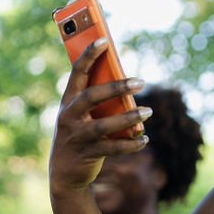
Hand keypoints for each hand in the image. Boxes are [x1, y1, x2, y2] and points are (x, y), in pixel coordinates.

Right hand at [48, 38, 148, 199]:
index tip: (104, 40)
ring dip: (129, 118)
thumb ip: (97, 101)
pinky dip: (131, 144)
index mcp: (67, 101)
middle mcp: (69, 116)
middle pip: (91, 97)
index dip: (88, 55)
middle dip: (116, 87)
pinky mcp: (88, 154)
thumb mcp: (81, 115)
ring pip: (104, 125)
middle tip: (140, 81)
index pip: (77, 72)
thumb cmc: (79, 134)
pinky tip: (144, 139)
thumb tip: (126, 85)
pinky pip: (113, 148)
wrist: (64, 173)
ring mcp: (77, 136)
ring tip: (148, 111)